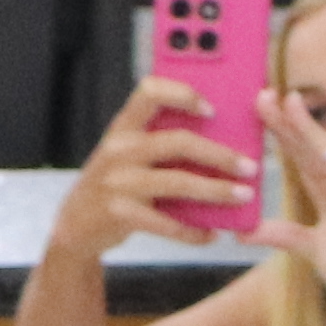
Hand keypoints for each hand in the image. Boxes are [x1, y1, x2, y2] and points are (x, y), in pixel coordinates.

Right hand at [58, 76, 263, 252]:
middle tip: (250, 166)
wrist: (75, 226)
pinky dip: (194, 231)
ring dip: (217, 191)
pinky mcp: (120, 214)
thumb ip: (160, 138)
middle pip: (178, 142)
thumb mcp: (128, 152)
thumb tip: (224, 136)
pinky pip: (168, 223)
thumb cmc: (116, 182)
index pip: (150, 91)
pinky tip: (212, 233)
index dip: (183, 94)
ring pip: (179, 182)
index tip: (213, 108)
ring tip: (243, 195)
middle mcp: (119, 149)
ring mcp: (118, 182)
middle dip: (220, 154)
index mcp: (123, 126)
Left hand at [256, 89, 325, 325]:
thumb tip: (243, 231)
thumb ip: (283, 235)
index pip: (302, 157)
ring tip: (291, 107)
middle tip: (265, 94)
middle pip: (313, 149)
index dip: (283, 132)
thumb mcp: (313, 250)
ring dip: (313, 132)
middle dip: (290, 121)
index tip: (261, 107)